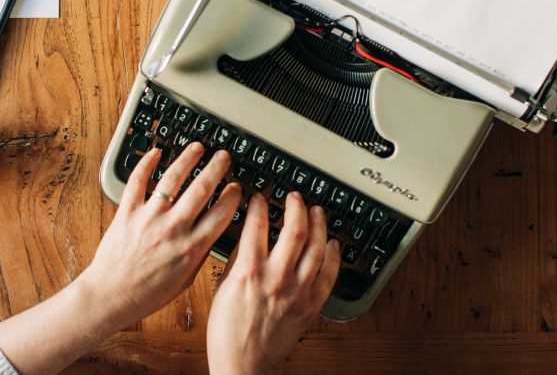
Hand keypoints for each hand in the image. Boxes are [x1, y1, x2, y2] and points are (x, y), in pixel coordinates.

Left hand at [80, 142, 242, 328]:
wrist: (111, 296)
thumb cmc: (147, 293)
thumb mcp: (185, 280)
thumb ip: (200, 253)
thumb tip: (213, 231)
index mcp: (191, 248)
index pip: (222, 213)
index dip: (233, 196)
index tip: (236, 187)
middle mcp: (173, 229)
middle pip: (202, 189)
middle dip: (217, 168)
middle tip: (223, 157)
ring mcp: (149, 218)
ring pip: (173, 178)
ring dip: (188, 159)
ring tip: (197, 148)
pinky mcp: (127, 212)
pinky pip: (138, 181)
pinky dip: (146, 163)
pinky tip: (156, 152)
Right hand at [207, 192, 340, 374]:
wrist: (244, 365)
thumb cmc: (228, 332)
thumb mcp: (223, 288)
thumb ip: (237, 259)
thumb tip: (247, 234)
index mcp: (248, 272)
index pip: (257, 225)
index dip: (260, 204)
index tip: (261, 198)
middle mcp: (276, 278)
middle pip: (294, 229)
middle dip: (296, 206)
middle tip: (294, 198)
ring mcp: (297, 292)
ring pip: (316, 247)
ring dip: (318, 224)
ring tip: (316, 212)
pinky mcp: (310, 305)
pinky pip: (329, 275)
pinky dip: (333, 255)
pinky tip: (332, 243)